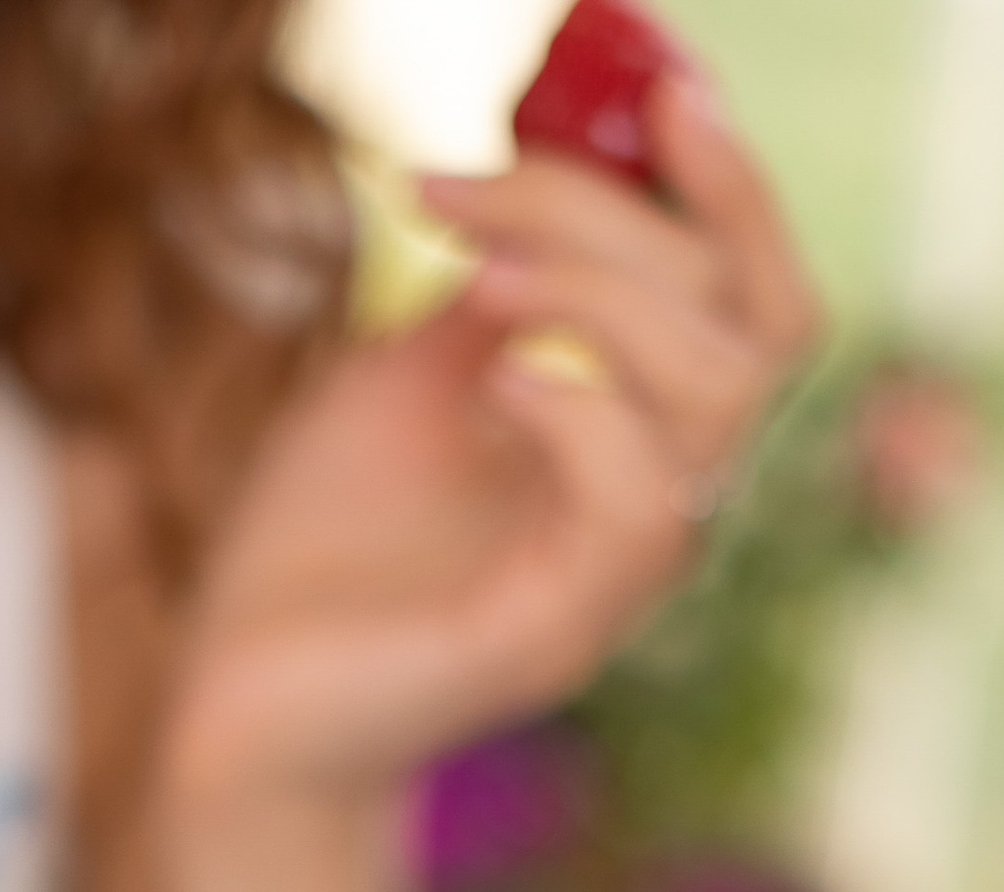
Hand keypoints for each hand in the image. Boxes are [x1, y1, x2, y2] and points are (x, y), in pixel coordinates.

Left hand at [164, 75, 820, 809]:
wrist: (240, 690)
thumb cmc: (323, 537)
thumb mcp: (418, 364)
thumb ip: (504, 275)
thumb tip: (555, 154)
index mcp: (643, 438)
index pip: (762, 303)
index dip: (738, 190)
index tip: (661, 89)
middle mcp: (659, 507)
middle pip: (750, 322)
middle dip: (618, 217)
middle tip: (466, 191)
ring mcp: (619, 578)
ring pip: (721, 399)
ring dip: (603, 297)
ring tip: (471, 281)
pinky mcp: (560, 634)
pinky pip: (644, 503)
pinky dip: (579, 406)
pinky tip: (489, 383)